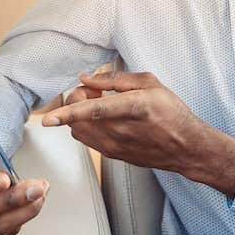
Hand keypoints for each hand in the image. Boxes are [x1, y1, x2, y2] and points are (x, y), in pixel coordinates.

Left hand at [42, 71, 234, 197]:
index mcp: (134, 108)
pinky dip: (86, 125)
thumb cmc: (171, 113)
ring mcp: (116, 147)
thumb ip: (115, 79)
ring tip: (99, 104)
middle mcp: (121, 131)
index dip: (69, 112)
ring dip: (79, 115)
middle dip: (76, 100)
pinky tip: (103, 118)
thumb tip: (86, 78)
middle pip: (78, 119)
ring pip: (79, 130)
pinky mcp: (112, 155)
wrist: (186, 147)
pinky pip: (87, 138)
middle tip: (93, 91)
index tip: (49, 118)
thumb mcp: (149, 84)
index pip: (94, 111)